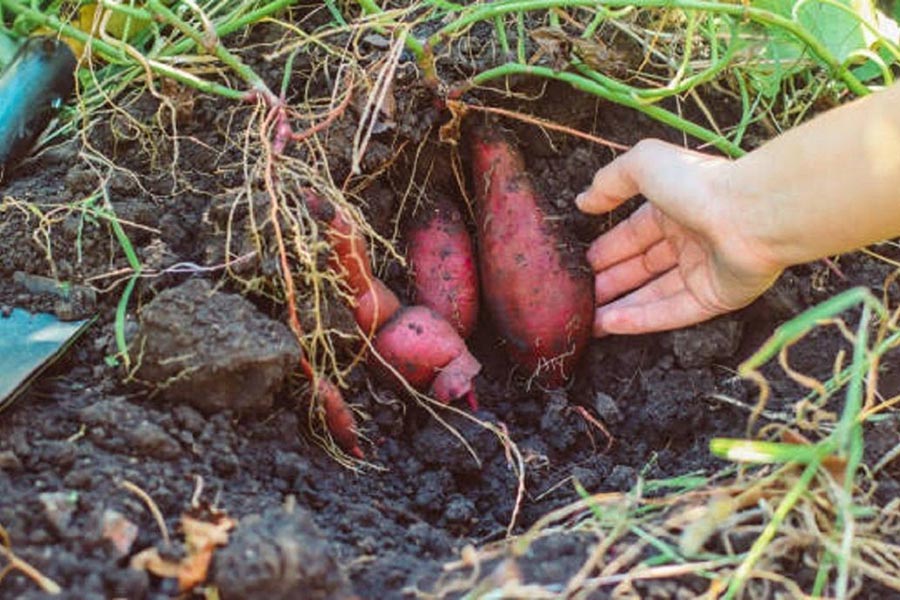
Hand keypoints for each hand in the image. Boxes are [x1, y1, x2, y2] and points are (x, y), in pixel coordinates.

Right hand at [576, 139, 783, 335]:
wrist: (753, 214)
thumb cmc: (699, 185)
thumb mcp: (644, 165)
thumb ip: (610, 181)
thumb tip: (583, 201)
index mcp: (673, 208)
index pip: (632, 235)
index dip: (606, 250)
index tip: (580, 264)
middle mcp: (688, 240)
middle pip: (641, 267)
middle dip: (609, 281)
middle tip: (580, 295)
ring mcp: (702, 271)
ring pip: (653, 294)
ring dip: (620, 306)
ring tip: (587, 319)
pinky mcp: (714, 298)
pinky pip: (671, 312)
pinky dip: (640, 320)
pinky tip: (610, 325)